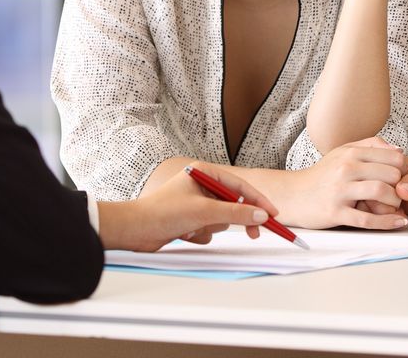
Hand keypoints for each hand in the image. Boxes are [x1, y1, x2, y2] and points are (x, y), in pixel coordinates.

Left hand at [99, 162, 274, 251]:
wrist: (134, 231)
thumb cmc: (163, 213)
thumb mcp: (204, 211)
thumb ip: (235, 213)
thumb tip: (261, 215)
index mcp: (204, 173)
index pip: (239, 186)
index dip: (258, 200)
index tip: (273, 214)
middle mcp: (201, 186)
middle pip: (233, 203)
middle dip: (237, 219)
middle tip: (255, 234)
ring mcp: (196, 204)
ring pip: (221, 219)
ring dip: (210, 228)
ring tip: (193, 228)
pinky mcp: (191, 220)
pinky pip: (209, 230)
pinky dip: (200, 234)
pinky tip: (184, 234)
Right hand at [279, 137, 407, 229]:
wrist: (293, 195)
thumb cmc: (322, 175)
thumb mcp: (343, 152)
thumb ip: (370, 146)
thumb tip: (398, 150)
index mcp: (351, 153)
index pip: (392, 157)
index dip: (404, 168)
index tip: (405, 178)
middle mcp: (346, 169)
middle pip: (390, 174)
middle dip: (402, 186)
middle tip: (402, 194)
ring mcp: (340, 191)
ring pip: (380, 192)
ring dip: (395, 202)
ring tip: (396, 206)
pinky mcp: (335, 212)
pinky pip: (367, 219)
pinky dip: (387, 222)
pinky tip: (398, 222)